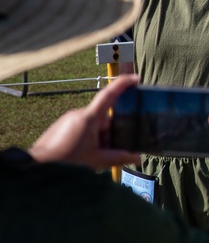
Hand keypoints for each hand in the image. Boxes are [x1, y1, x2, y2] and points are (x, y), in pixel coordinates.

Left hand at [27, 74, 141, 168]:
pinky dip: (87, 138)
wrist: (38, 164)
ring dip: (98, 138)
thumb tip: (137, 157)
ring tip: (92, 155)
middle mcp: (79, 113)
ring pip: (93, 124)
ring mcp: (69, 118)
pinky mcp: (62, 125)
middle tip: (109, 149)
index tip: (135, 78)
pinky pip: (81, 127)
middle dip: (110, 133)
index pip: (109, 94)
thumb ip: (119, 157)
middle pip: (104, 118)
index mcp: (89, 117)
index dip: (123, 84)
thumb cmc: (66, 160)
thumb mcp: (97, 160)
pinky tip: (83, 153)